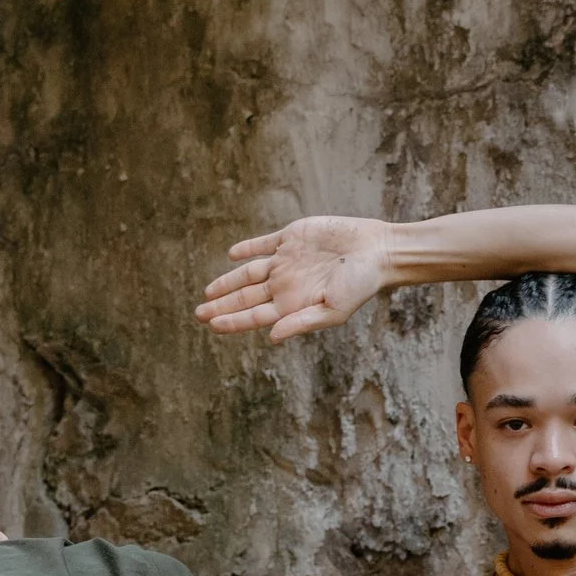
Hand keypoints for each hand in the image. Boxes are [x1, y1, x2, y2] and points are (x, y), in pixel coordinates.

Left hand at [196, 215, 389, 340]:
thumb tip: (271, 338)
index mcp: (292, 305)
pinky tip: (233, 255)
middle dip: (221, 305)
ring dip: (228, 282)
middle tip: (198, 314)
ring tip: (208, 293)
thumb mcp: (333, 310)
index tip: (211, 325)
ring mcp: (287, 261)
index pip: (253, 316)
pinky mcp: (292, 238)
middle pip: (245, 297)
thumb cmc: (360, 285)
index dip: (231, 321)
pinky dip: (247, 250)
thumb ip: (301, 323)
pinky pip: (263, 245)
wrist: (376, 251)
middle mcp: (285, 285)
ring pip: (248, 273)